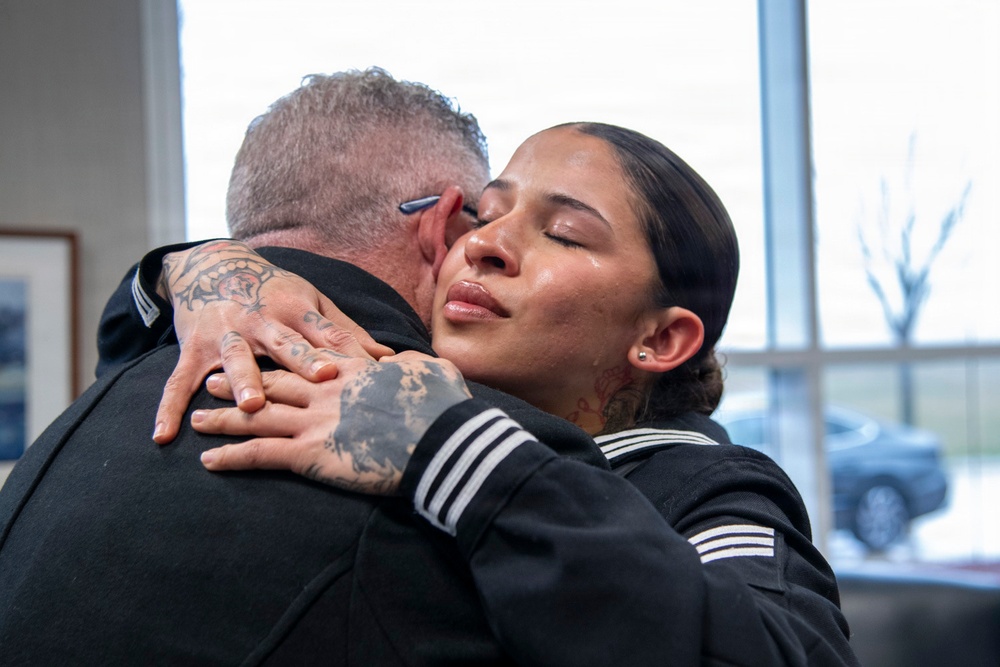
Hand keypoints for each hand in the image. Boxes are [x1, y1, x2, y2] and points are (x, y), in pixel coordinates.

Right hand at [152, 240, 394, 443]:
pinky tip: (164, 436)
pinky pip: (179, 380)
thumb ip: (345, 333)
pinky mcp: (193, 347)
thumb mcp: (311, 302)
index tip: (368, 370)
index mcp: (295, 309)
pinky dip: (169, 407)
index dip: (347, 351)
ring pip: (235, 358)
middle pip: (285, 343)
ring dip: (242, 380)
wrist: (213, 264)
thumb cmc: (274, 290)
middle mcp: (260, 319)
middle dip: (301, 361)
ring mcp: (225, 333)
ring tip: (250, 405)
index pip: (326, 334)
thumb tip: (388, 358)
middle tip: (321, 380)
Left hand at [191, 351, 471, 494]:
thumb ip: (408, 363)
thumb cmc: (443, 407)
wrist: (443, 439)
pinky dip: (231, 457)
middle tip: (210, 380)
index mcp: (353, 372)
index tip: (259, 353)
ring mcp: (315, 421)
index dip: (280, 357)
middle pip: (271, 383)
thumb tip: (405, 359)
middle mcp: (325, 391)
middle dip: (239, 381)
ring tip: (196, 418)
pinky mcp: (310, 453)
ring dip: (223, 419)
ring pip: (256, 416)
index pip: (307, 362)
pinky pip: (259, 454)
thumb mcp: (429, 372)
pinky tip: (208, 462)